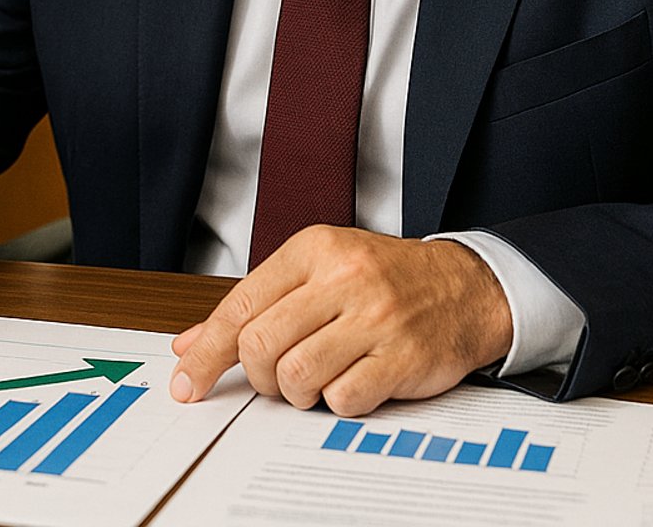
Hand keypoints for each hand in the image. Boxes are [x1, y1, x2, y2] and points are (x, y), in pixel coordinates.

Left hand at [169, 226, 512, 415]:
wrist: (464, 287)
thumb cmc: (385, 281)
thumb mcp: (318, 273)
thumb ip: (256, 305)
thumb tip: (191, 343)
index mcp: (315, 249)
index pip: (239, 306)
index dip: (205, 352)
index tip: (187, 381)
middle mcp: (344, 277)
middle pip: (260, 345)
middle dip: (257, 376)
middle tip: (273, 378)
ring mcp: (376, 317)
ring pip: (296, 375)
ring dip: (296, 392)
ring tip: (315, 380)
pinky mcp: (402, 357)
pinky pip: (342, 399)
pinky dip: (337, 402)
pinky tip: (351, 383)